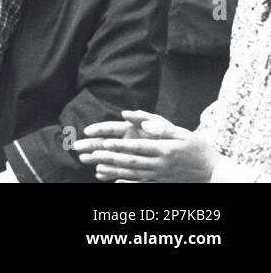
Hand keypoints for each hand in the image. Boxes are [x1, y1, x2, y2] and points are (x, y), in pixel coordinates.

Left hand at [72, 111, 217, 182]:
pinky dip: (127, 183)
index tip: (105, 142)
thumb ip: (161, 126)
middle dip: (109, 157)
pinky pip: (141, 184)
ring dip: (113, 170)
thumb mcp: (183, 133)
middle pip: (130, 161)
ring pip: (133, 174)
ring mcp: (160, 175)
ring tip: (96, 166)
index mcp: (165, 150)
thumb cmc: (198, 149)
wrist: (213, 173)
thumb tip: (140, 119)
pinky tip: (114, 181)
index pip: (138, 147)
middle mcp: (160, 164)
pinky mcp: (160, 182)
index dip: (121, 145)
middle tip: (91, 154)